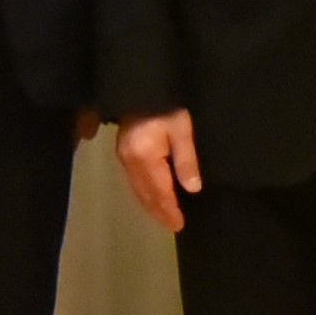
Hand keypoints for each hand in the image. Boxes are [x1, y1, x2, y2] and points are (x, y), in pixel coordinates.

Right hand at [115, 109, 202, 231]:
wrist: (141, 87)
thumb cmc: (166, 107)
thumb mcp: (182, 130)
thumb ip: (186, 160)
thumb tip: (192, 189)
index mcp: (145, 158)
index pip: (160, 191)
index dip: (169, 209)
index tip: (179, 225)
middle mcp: (130, 161)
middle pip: (146, 194)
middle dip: (159, 212)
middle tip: (172, 226)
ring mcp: (124, 157)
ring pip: (138, 189)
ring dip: (150, 205)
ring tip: (164, 217)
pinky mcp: (123, 151)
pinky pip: (133, 180)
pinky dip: (144, 193)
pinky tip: (151, 197)